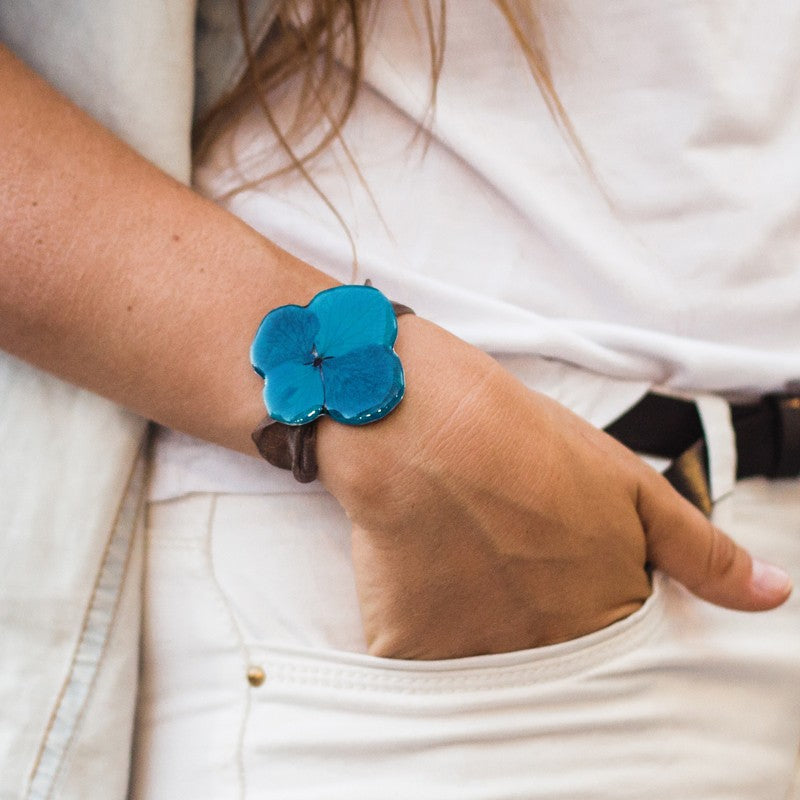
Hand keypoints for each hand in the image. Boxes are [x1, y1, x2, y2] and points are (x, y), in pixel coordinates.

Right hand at [317, 317, 791, 658]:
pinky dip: (423, 622)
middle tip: (504, 548)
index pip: (610, 644)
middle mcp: (547, 652)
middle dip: (529, 609)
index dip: (578, 594)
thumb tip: (772, 596)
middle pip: (547, 657)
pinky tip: (424, 567)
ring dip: (476, 618)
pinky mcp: (410, 649)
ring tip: (463, 551)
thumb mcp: (629, 484)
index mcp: (606, 617)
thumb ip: (701, 551)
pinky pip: (424, 658)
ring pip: (485, 662)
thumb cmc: (526, 443)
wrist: (425, 423)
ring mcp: (476, 656)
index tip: (552, 560)